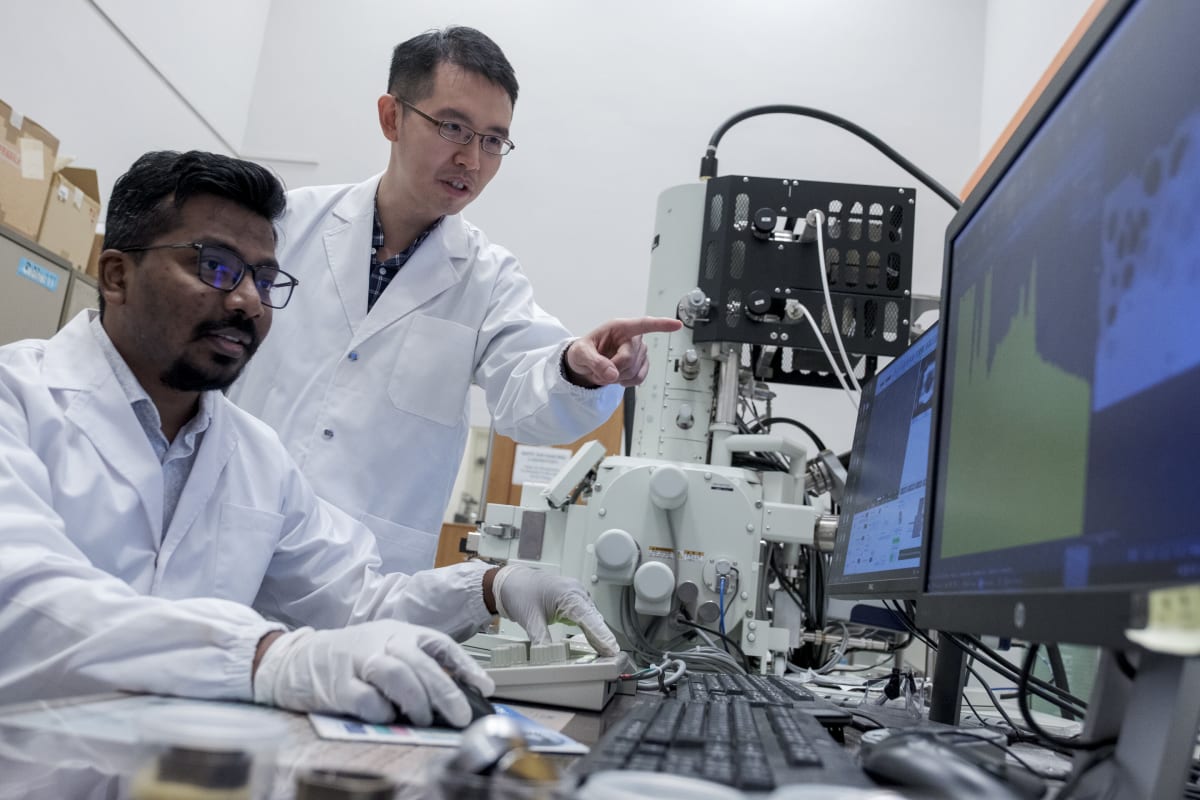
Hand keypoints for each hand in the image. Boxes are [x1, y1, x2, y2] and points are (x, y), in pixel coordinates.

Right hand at [252, 620, 494, 725]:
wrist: (293, 658)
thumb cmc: (348, 658)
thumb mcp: (385, 650)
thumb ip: (417, 666)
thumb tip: (458, 692)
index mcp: (398, 632)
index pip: (439, 644)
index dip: (465, 666)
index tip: (485, 687)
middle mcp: (380, 641)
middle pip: (420, 662)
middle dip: (446, 692)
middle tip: (460, 716)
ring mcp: (357, 661)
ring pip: (396, 674)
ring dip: (416, 700)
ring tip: (423, 719)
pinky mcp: (336, 685)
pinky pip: (366, 699)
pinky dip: (382, 712)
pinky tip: (387, 717)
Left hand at [492, 564, 619, 655]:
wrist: (511, 582)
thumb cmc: (520, 593)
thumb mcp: (529, 619)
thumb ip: (540, 639)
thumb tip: (548, 657)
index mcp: (567, 593)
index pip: (588, 617)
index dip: (601, 635)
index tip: (611, 649)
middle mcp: (575, 592)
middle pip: (594, 619)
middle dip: (604, 638)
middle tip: (611, 658)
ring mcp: (576, 595)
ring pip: (592, 618)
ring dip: (598, 635)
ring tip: (606, 654)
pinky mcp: (573, 600)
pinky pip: (586, 616)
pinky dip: (591, 630)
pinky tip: (595, 643)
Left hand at [564, 316, 681, 387]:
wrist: (585, 364)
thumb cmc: (583, 352)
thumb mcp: (580, 354)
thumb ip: (594, 362)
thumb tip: (612, 374)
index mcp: (619, 327)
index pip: (643, 324)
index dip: (660, 324)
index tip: (677, 324)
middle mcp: (632, 338)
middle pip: (629, 359)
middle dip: (612, 369)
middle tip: (598, 370)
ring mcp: (639, 352)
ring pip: (633, 371)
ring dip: (617, 377)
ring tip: (605, 371)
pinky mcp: (641, 365)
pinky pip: (638, 378)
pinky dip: (626, 382)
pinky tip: (617, 377)